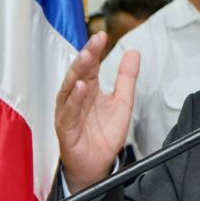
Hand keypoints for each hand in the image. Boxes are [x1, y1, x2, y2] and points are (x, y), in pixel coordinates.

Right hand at [54, 32, 139, 193]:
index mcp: (88, 89)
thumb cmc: (105, 135)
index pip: (91, 65)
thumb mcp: (123, 103)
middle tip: (95, 41)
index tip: (102, 34)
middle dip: (86, 55)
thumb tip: (133, 52)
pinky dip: (74, 99)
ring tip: (86, 57)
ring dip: (77, 72)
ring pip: (69, 88)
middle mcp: (76, 97)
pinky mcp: (66, 129)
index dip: (95, 50)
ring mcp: (68, 112)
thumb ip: (126, 79)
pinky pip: (69, 112)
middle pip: (78, 72)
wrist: (98, 166)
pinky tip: (80, 87)